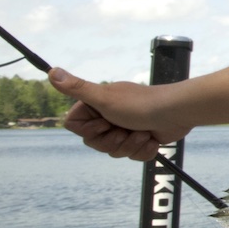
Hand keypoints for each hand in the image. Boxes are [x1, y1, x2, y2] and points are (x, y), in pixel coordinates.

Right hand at [49, 68, 190, 160]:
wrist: (178, 113)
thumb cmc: (141, 104)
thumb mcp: (104, 97)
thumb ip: (76, 88)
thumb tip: (50, 71)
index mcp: (97, 103)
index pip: (75, 127)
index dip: (90, 130)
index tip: (104, 121)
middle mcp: (109, 115)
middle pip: (94, 143)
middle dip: (112, 141)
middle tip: (125, 129)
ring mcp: (125, 127)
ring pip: (114, 151)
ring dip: (130, 145)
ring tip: (143, 133)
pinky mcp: (141, 139)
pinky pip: (133, 156)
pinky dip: (144, 151)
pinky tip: (152, 139)